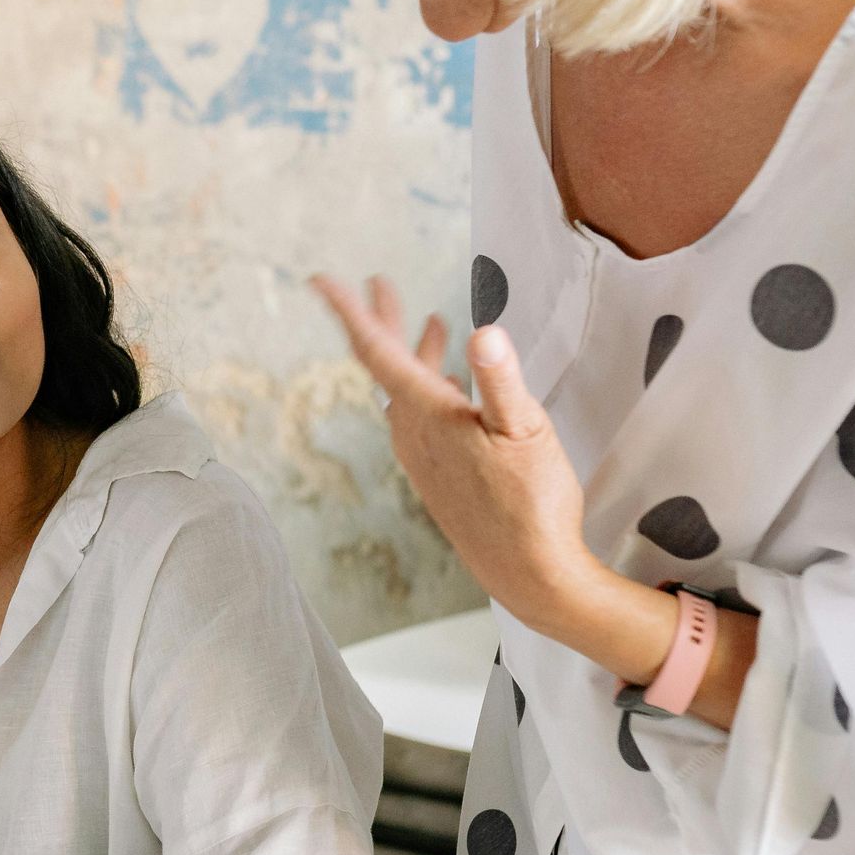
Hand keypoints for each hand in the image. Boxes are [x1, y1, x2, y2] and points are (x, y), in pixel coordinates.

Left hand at [313, 273, 603, 627]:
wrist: (527, 573)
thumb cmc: (531, 506)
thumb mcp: (526, 431)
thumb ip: (502, 380)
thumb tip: (483, 333)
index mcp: (428, 414)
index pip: (377, 350)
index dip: (350, 311)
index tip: (323, 280)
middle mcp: (413, 433)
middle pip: (385, 364)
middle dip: (382, 319)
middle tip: (377, 281)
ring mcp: (422, 455)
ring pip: (405, 390)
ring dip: (414, 352)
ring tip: (430, 322)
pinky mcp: (436, 473)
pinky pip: (419, 416)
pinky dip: (428, 386)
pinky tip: (450, 386)